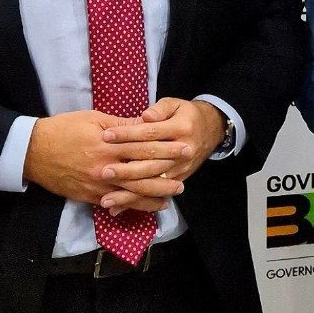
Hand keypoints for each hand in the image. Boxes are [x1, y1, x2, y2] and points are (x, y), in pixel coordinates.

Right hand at [23, 110, 178, 209]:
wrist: (33, 151)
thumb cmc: (63, 128)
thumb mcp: (93, 119)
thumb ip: (121, 125)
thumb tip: (146, 123)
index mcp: (109, 145)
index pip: (144, 147)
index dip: (166, 148)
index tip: (183, 147)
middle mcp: (106, 168)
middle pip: (143, 173)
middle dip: (166, 174)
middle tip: (186, 173)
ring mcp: (98, 185)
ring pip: (133, 193)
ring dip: (155, 195)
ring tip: (173, 194)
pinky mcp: (89, 197)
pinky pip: (116, 204)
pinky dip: (134, 206)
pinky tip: (149, 206)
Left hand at [97, 98, 225, 213]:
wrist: (210, 130)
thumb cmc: (185, 115)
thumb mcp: (175, 104)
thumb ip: (159, 109)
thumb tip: (144, 116)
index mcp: (181, 128)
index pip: (150, 133)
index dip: (127, 134)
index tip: (106, 136)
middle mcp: (182, 152)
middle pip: (150, 162)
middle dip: (125, 169)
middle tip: (103, 172)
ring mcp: (180, 169)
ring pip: (152, 183)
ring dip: (129, 193)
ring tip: (106, 199)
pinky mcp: (178, 180)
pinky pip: (155, 194)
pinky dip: (136, 203)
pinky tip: (118, 209)